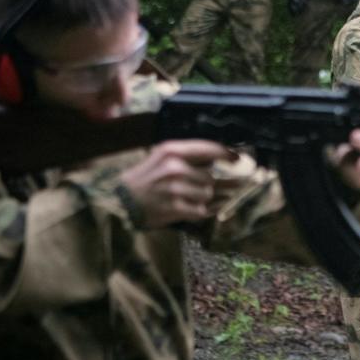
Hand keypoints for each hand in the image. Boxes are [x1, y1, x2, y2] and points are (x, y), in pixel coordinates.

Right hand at [120, 140, 236, 227]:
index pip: (208, 149)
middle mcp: (175, 168)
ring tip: (218, 197)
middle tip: (232, 184)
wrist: (121, 201)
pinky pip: (202, 210)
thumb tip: (216, 160)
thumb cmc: (143, 178)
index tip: (237, 159)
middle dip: (219, 182)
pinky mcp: (176, 208)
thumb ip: (186, 155)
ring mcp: (176, 189)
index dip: (226, 153)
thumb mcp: (160, 156)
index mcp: (171, 151)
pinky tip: (211, 208)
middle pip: (210, 176)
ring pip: (208, 193)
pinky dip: (208, 210)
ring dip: (213, 197)